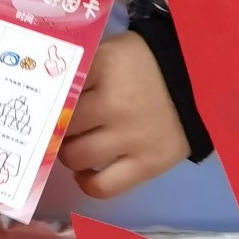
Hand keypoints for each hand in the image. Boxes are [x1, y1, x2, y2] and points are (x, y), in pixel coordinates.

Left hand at [58, 31, 190, 199]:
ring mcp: (131, 137)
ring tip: (72, 147)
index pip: (58, 87)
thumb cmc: (146, 64)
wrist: (198, 81)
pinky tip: (85, 173)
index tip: (40, 102)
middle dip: (56, 127)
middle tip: (57, 125)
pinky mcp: (147, 164)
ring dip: (68, 154)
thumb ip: (82, 68)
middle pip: (63, 124)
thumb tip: (44, 85)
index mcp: (103, 67)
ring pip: (76, 156)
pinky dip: (87, 182)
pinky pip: (104, 186)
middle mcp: (113, 104)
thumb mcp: (111, 52)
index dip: (45, 97)